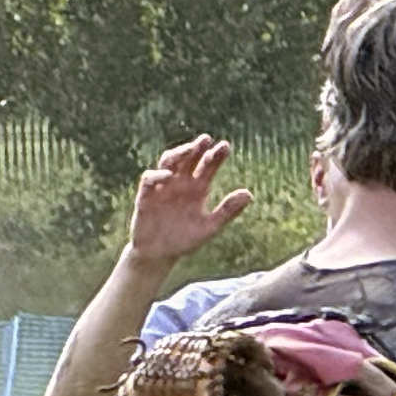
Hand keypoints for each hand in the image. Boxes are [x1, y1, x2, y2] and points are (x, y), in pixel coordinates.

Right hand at [128, 137, 251, 265]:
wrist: (159, 255)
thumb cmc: (184, 240)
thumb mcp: (210, 227)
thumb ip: (228, 211)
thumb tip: (249, 194)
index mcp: (197, 188)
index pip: (207, 165)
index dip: (215, 156)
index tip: (225, 147)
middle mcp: (180, 183)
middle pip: (188, 158)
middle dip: (196, 148)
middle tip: (206, 139)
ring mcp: (163, 187)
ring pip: (168, 161)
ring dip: (178, 154)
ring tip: (190, 149)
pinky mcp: (146, 196)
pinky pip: (149, 179)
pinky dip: (158, 175)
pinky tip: (169, 176)